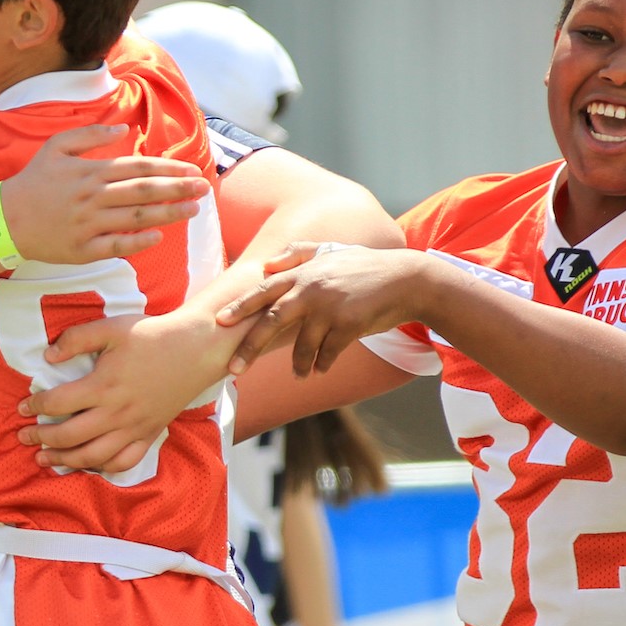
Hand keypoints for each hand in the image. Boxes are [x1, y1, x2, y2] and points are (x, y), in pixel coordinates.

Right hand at [0, 126, 207, 264]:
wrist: (4, 220)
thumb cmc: (33, 182)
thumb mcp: (56, 147)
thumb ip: (90, 134)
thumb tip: (124, 128)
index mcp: (90, 171)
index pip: (138, 167)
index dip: (168, 168)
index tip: (192, 169)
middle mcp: (93, 197)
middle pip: (144, 192)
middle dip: (177, 189)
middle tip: (204, 188)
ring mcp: (89, 225)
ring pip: (136, 219)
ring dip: (167, 214)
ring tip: (192, 210)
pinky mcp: (83, 250)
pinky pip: (116, 246)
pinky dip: (138, 242)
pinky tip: (158, 237)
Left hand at [19, 310, 239, 473]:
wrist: (195, 349)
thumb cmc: (151, 336)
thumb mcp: (111, 327)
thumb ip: (76, 339)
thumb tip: (48, 355)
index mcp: (103, 385)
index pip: (58, 403)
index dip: (35, 406)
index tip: (23, 407)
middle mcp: (116, 412)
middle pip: (69, 436)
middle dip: (42, 439)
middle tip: (24, 438)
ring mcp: (134, 428)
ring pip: (93, 456)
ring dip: (64, 460)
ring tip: (45, 459)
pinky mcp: (149, 434)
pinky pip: (124, 462)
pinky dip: (102, 468)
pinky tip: (87, 465)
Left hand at [219, 243, 427, 375]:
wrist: (405, 280)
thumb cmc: (365, 267)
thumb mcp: (331, 251)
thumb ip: (298, 253)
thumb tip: (266, 265)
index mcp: (305, 272)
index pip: (265, 290)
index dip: (241, 306)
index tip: (220, 321)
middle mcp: (313, 288)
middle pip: (273, 320)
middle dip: (250, 346)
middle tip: (235, 368)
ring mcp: (331, 307)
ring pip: (302, 345)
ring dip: (299, 364)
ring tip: (300, 374)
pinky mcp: (349, 325)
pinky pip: (327, 353)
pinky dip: (322, 364)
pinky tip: (321, 369)